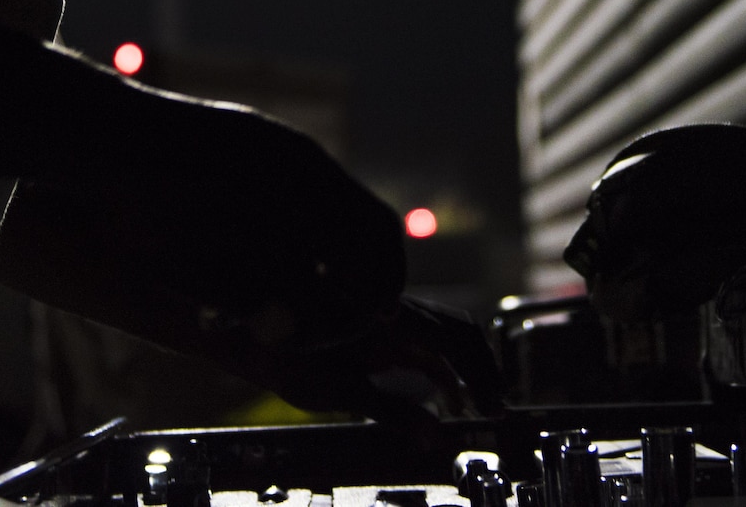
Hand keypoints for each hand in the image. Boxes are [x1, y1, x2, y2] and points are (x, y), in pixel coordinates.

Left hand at [200, 294, 504, 425]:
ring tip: (476, 409)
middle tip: (495, 409)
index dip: (481, 375)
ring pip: (446, 336)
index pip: (456, 341)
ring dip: (466, 369)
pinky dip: (444, 369)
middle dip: (483, 369)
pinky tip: (447, 400)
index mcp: (392, 320)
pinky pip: (426, 343)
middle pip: (460, 332)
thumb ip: (390, 410)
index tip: (491, 408)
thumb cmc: (289, 356)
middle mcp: (397, 310)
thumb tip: (433, 436)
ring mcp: (391, 316)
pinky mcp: (382, 327)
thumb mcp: (339, 392)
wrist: (251, 328)